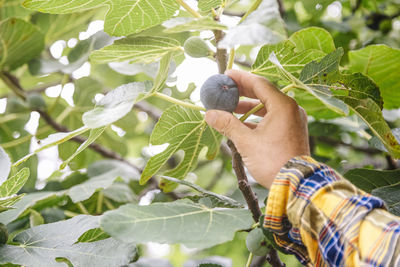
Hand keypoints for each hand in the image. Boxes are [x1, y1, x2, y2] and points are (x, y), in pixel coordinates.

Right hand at [205, 70, 309, 188]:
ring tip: (229, 110)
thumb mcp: (246, 142)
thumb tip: (209, 114)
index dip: (240, 78)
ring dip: (248, 108)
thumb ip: (227, 124)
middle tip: (225, 91)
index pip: (259, 83)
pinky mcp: (292, 132)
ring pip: (267, 107)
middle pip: (264, 94)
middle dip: (242, 93)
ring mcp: (293, 121)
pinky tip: (241, 124)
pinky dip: (257, 119)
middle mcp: (291, 109)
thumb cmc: (273, 162)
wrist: (296, 185)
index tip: (226, 75)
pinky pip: (272, 119)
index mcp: (283, 106)